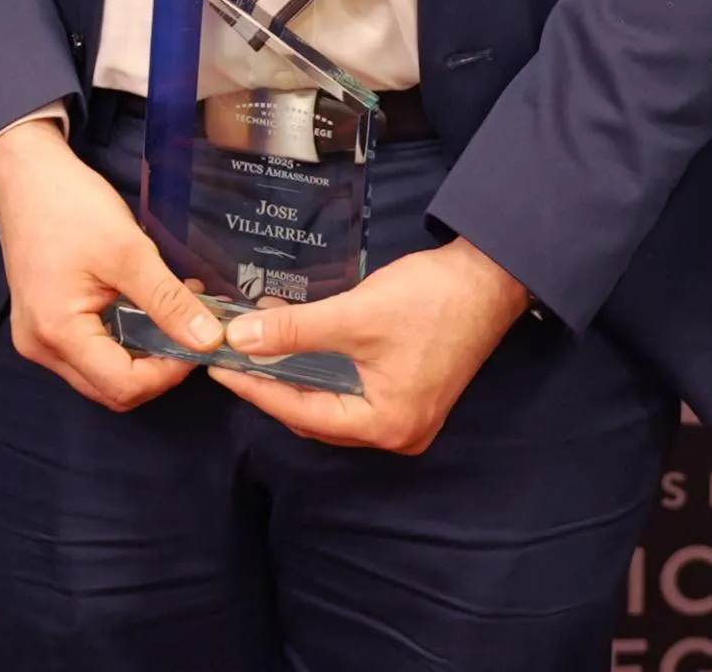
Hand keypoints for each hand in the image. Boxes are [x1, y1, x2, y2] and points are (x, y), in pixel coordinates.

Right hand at [0, 116, 225, 410]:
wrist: (26, 174)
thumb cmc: (71, 206)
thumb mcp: (128, 250)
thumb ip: (167, 300)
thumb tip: (208, 340)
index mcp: (57, 333)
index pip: (123, 386)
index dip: (168, 374)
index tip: (199, 339)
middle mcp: (41, 348)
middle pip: (111, 388)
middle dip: (157, 369)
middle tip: (192, 328)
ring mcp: (38, 339)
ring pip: (101, 374)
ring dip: (141, 356)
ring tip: (172, 314)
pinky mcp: (42, 325)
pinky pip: (88, 353)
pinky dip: (121, 341)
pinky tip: (143, 309)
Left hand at [211, 236, 528, 454]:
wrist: (491, 277)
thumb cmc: (430, 299)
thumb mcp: (355, 315)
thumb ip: (294, 332)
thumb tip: (239, 341)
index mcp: (386, 425)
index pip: (303, 414)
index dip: (257, 389)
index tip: (219, 370)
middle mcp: (398, 433)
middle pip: (318, 418)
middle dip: (274, 389)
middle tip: (234, 362)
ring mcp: (409, 416)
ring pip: (335, 407)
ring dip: (298, 381)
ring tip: (260, 353)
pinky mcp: (413, 392)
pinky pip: (354, 393)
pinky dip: (324, 374)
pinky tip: (301, 348)